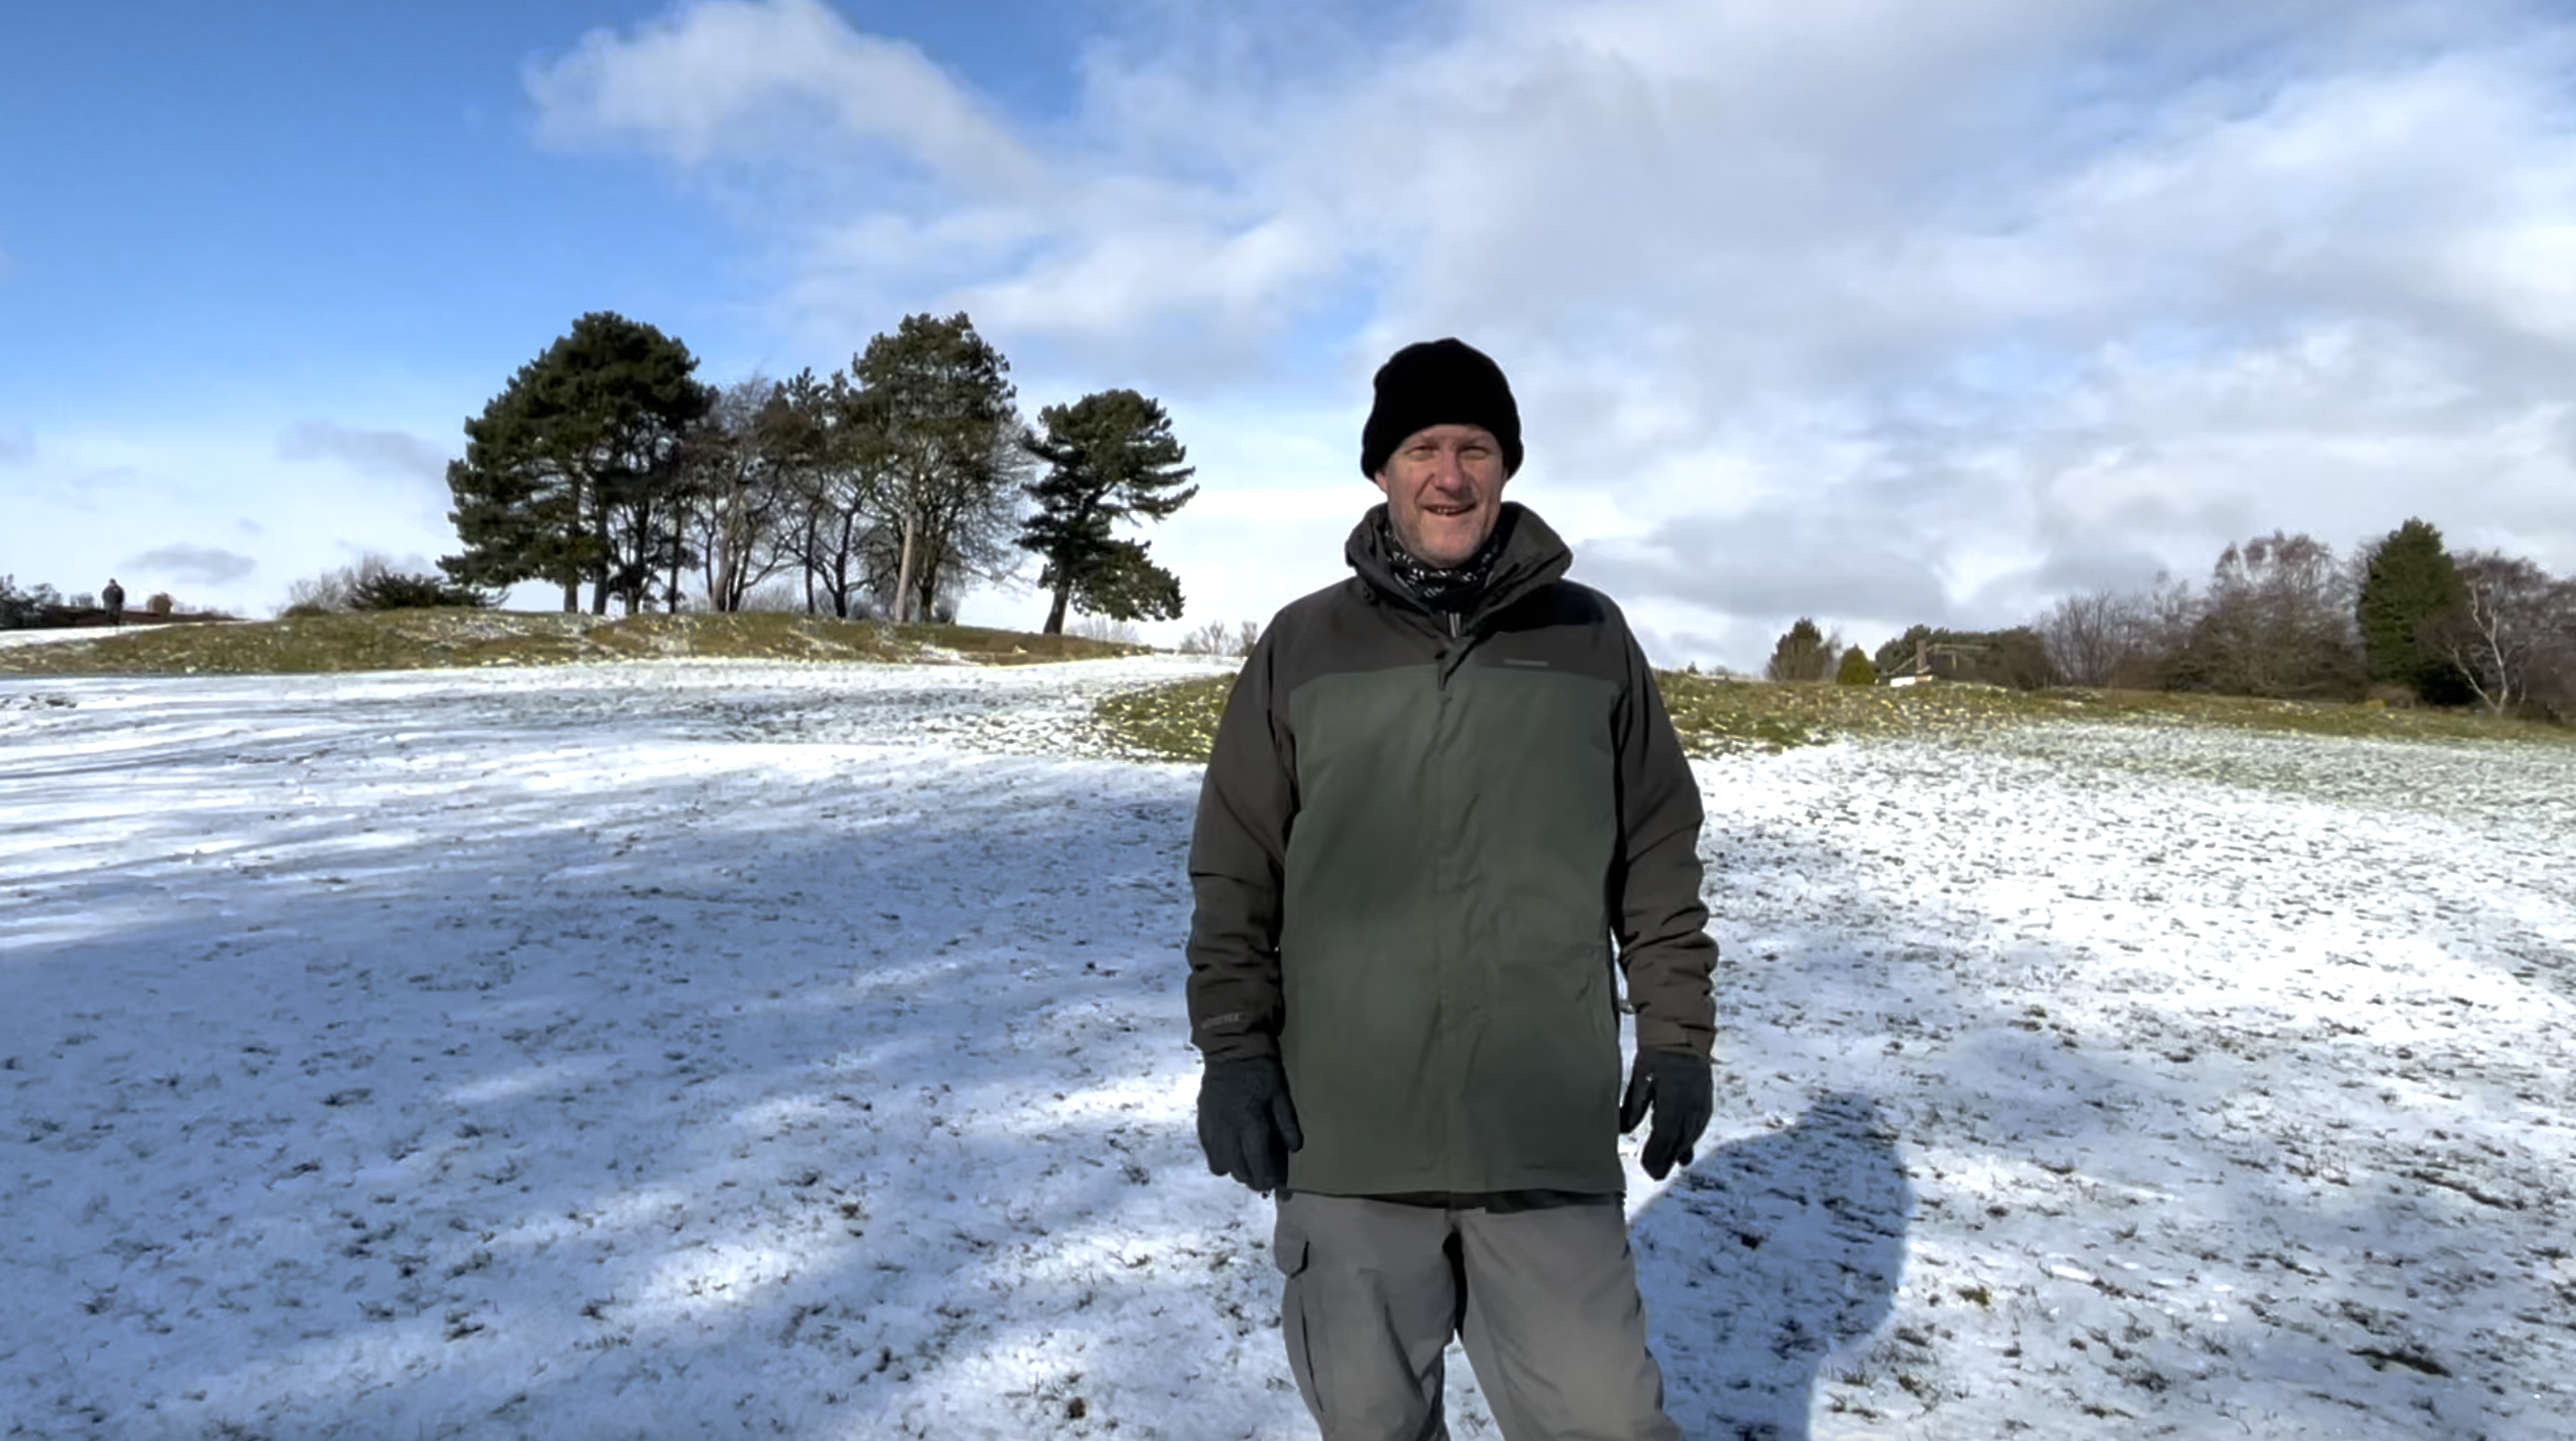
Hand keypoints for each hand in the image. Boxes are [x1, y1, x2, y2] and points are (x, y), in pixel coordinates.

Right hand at [1196, 1056, 1302, 1192]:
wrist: (1230, 1050)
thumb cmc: (1261, 1071)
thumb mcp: (1281, 1093)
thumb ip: (1287, 1123)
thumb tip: (1295, 1149)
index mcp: (1251, 1124)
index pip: (1259, 1164)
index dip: (1269, 1179)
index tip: (1279, 1185)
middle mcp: (1229, 1132)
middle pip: (1240, 1170)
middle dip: (1254, 1180)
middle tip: (1266, 1180)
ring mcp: (1213, 1129)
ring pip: (1222, 1166)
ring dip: (1237, 1172)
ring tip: (1249, 1169)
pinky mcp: (1202, 1123)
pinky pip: (1209, 1153)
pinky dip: (1221, 1160)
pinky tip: (1231, 1155)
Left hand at [1618, 1049, 1711, 1179]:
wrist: (1683, 1035)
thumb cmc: (1657, 1055)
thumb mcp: (1641, 1077)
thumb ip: (1633, 1106)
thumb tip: (1622, 1131)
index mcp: (1673, 1099)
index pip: (1665, 1134)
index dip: (1657, 1154)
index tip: (1647, 1168)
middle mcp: (1690, 1105)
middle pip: (1679, 1140)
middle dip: (1666, 1158)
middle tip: (1654, 1174)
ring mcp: (1700, 1104)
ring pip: (1690, 1136)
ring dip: (1678, 1152)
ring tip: (1667, 1165)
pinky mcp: (1705, 1102)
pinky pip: (1698, 1127)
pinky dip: (1690, 1141)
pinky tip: (1684, 1150)